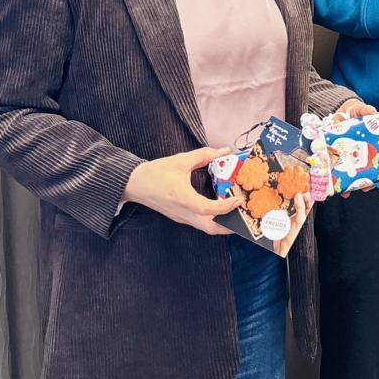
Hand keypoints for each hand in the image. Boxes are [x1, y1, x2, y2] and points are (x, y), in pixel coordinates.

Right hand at [124, 146, 238, 233]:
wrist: (134, 185)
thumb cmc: (155, 172)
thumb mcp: (181, 160)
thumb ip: (204, 155)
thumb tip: (225, 151)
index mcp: (182, 198)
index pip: (207, 209)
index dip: (225, 207)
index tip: (237, 199)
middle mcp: (183, 212)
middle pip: (210, 228)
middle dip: (229, 226)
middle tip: (244, 215)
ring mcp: (181, 217)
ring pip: (205, 228)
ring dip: (222, 224)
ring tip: (236, 212)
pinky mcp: (180, 216)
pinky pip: (200, 223)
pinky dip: (213, 219)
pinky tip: (221, 209)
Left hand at [327, 100, 378, 195]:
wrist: (337, 113)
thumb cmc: (354, 113)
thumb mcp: (361, 110)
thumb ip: (368, 111)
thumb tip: (373, 113)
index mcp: (374, 146)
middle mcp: (364, 155)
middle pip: (370, 174)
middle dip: (369, 183)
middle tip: (368, 186)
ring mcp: (351, 159)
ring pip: (355, 177)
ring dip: (354, 186)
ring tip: (351, 190)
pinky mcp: (338, 160)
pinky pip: (339, 176)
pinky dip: (339, 184)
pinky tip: (339, 189)